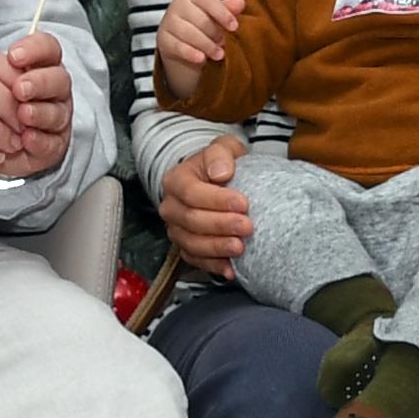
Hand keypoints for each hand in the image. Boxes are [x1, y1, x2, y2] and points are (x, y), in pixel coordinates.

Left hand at [0, 28, 74, 177]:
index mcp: (41, 66)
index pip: (48, 48)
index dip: (35, 49)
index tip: (14, 56)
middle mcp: (55, 90)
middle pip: (59, 79)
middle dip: (39, 82)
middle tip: (20, 88)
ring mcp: (57, 117)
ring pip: (58, 111)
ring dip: (40, 112)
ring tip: (23, 114)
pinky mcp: (55, 145)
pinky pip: (53, 142)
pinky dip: (40, 140)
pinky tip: (28, 139)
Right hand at [157, 0, 243, 74]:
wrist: (184, 46)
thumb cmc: (205, 26)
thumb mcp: (218, 16)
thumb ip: (229, 9)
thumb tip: (241, 2)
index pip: (208, 1)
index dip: (223, 14)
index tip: (235, 27)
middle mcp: (178, 5)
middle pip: (201, 20)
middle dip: (216, 34)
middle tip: (226, 44)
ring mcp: (168, 22)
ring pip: (190, 34)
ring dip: (207, 45)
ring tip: (220, 54)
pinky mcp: (162, 39)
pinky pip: (178, 46)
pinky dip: (190, 53)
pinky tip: (202, 59)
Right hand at [159, 136, 253, 273]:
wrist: (217, 182)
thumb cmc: (220, 165)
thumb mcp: (222, 148)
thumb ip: (221, 153)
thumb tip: (222, 172)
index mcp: (176, 181)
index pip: (191, 193)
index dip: (217, 200)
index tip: (243, 203)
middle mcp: (171, 207)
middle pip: (192, 220)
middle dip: (221, 225)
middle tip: (247, 227)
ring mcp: (177, 229)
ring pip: (192, 243)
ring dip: (217, 248)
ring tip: (240, 248)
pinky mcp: (186, 247)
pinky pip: (195, 260)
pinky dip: (213, 266)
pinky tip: (230, 269)